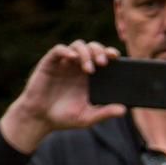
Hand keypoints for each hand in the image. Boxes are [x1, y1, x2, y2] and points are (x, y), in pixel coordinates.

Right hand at [0, 41, 125, 154]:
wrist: (41, 119)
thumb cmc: (65, 118)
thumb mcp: (87, 117)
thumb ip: (105, 113)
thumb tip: (124, 110)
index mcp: (90, 77)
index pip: (102, 58)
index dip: (109, 53)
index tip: (116, 56)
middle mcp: (78, 66)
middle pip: (92, 47)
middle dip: (99, 51)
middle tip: (103, 63)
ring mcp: (64, 63)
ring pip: (78, 45)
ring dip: (85, 53)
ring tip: (89, 68)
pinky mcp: (50, 63)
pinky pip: (59, 50)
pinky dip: (66, 51)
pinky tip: (72, 57)